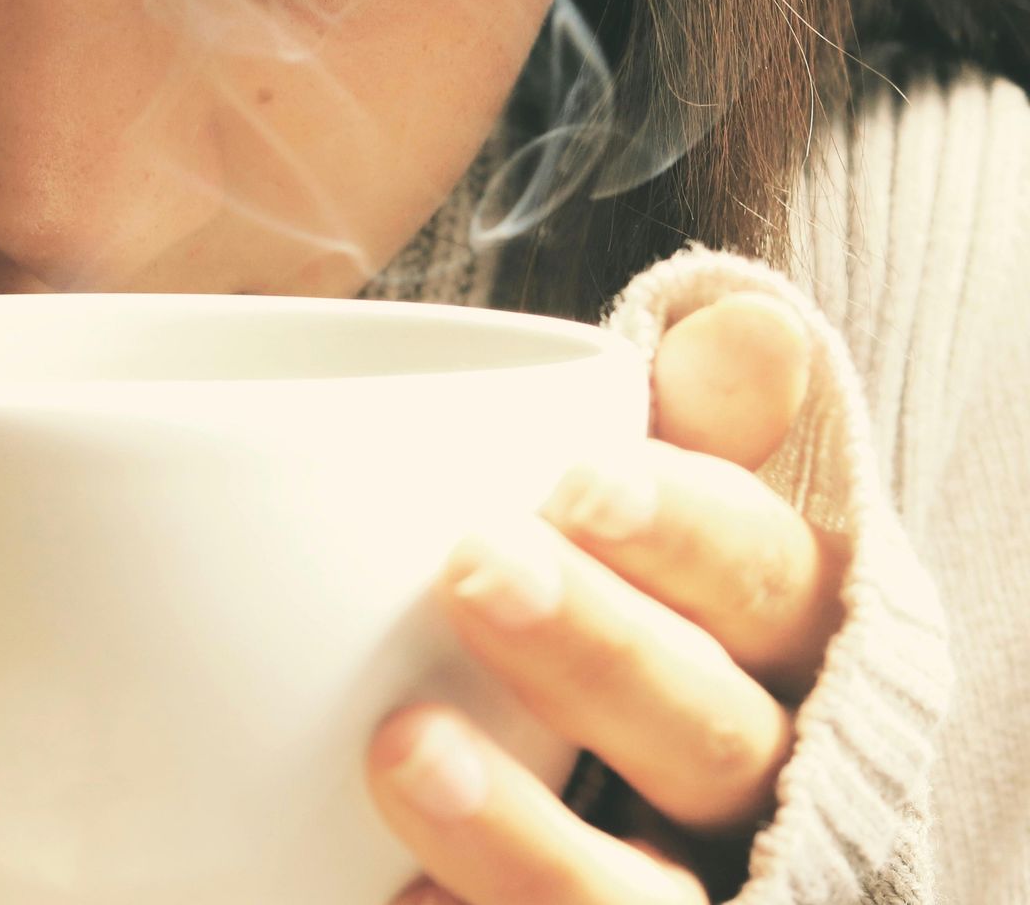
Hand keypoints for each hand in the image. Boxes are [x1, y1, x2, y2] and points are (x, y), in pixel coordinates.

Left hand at [365, 291, 848, 903]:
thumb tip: (748, 328)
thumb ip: (697, 430)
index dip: (685, 534)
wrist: (632, 790)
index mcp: (784, 639)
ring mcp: (700, 882)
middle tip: (473, 574)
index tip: (575, 484)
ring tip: (400, 749)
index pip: (768, 579)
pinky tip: (392, 896)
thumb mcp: (662, 514)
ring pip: (651, 894)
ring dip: (535, 836)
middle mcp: (767, 772)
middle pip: (716, 732)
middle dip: (600, 654)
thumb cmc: (641, 606)